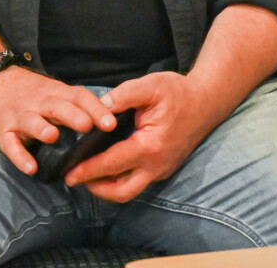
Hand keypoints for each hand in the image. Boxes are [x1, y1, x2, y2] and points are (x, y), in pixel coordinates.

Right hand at [0, 65, 116, 175]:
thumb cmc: (32, 93)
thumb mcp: (54, 92)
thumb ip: (76, 106)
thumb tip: (108, 124)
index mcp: (56, 93)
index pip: (78, 96)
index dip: (95, 108)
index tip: (111, 123)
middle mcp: (39, 102)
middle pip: (57, 106)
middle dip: (73, 116)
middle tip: (88, 127)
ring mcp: (19, 116)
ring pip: (32, 121)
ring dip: (42, 129)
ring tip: (53, 138)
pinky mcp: (2, 130)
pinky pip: (10, 144)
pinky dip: (19, 156)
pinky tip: (30, 168)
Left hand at [63, 72, 225, 202]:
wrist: (207, 101)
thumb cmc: (179, 92)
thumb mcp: (150, 85)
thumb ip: (122, 96)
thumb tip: (98, 108)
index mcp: (150, 146)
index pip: (112, 164)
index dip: (88, 170)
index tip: (69, 174)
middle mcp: (157, 164)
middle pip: (121, 192)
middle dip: (96, 189)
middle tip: (75, 179)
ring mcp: (162, 169)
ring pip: (131, 191)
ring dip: (108, 188)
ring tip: (89, 175)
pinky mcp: (165, 168)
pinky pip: (140, 181)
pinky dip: (121, 179)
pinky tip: (109, 167)